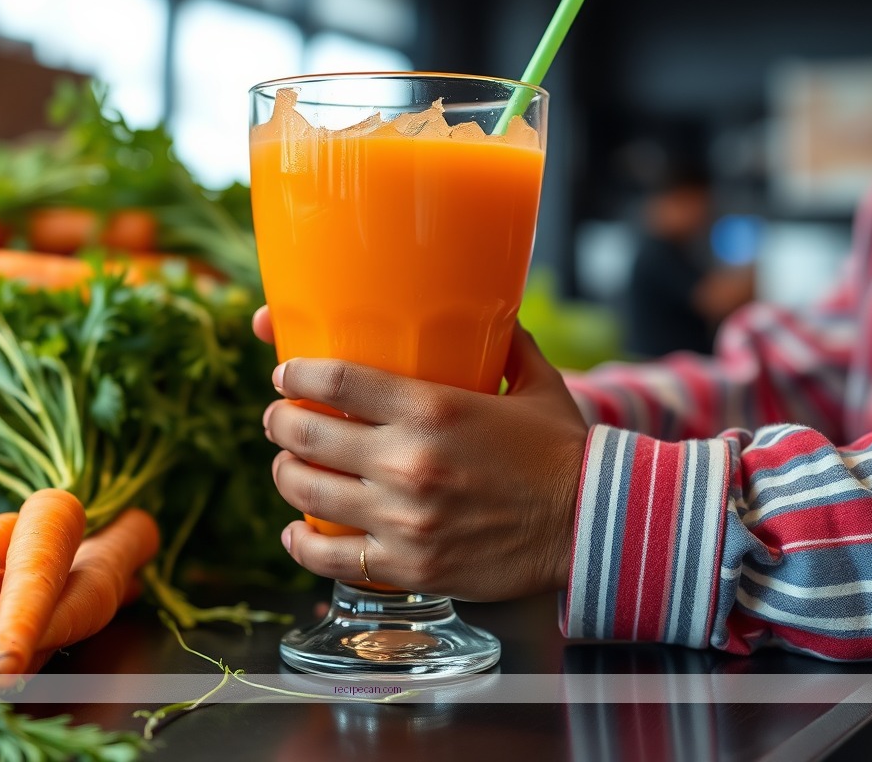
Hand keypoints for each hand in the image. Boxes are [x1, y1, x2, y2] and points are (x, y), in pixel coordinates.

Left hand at [253, 307, 587, 600]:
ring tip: (286, 465)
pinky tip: (296, 531)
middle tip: (278, 417)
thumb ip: (506, 340)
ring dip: (283, 474)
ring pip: (307, 493)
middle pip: (305, 434)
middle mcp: (408, 461)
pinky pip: (330, 559)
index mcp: (432, 408)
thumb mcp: (537, 382)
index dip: (295, 374)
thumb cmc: (562, 450)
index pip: (335, 381)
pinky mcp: (409, 566)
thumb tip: (490, 305)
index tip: (284, 373)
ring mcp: (404, 518)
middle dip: (279, 422)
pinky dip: (302, 543)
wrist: (593, 526)